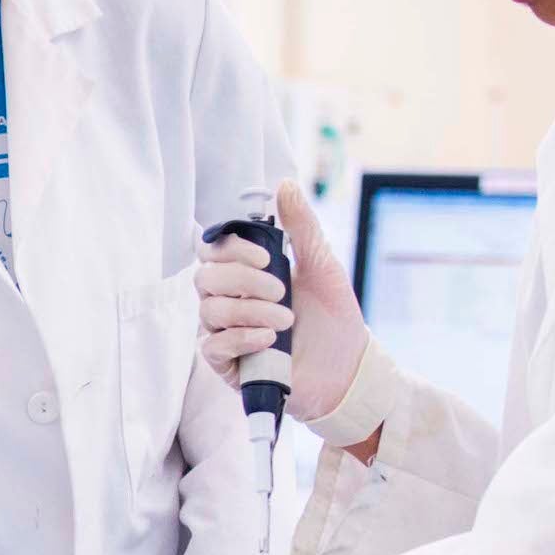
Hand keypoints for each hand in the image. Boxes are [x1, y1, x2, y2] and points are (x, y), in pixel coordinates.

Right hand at [198, 180, 367, 421]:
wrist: (349, 369)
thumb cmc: (334, 317)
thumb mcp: (323, 266)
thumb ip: (302, 228)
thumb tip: (285, 185)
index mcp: (246, 273)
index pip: (212, 250)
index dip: (230, 248)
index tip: (266, 256)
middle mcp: (230, 300)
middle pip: (204, 277)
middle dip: (243, 280)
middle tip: (282, 289)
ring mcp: (226, 332)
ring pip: (208, 310)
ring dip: (249, 310)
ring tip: (285, 319)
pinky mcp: (228, 364)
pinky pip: (213, 346)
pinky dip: (241, 337)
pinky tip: (269, 339)